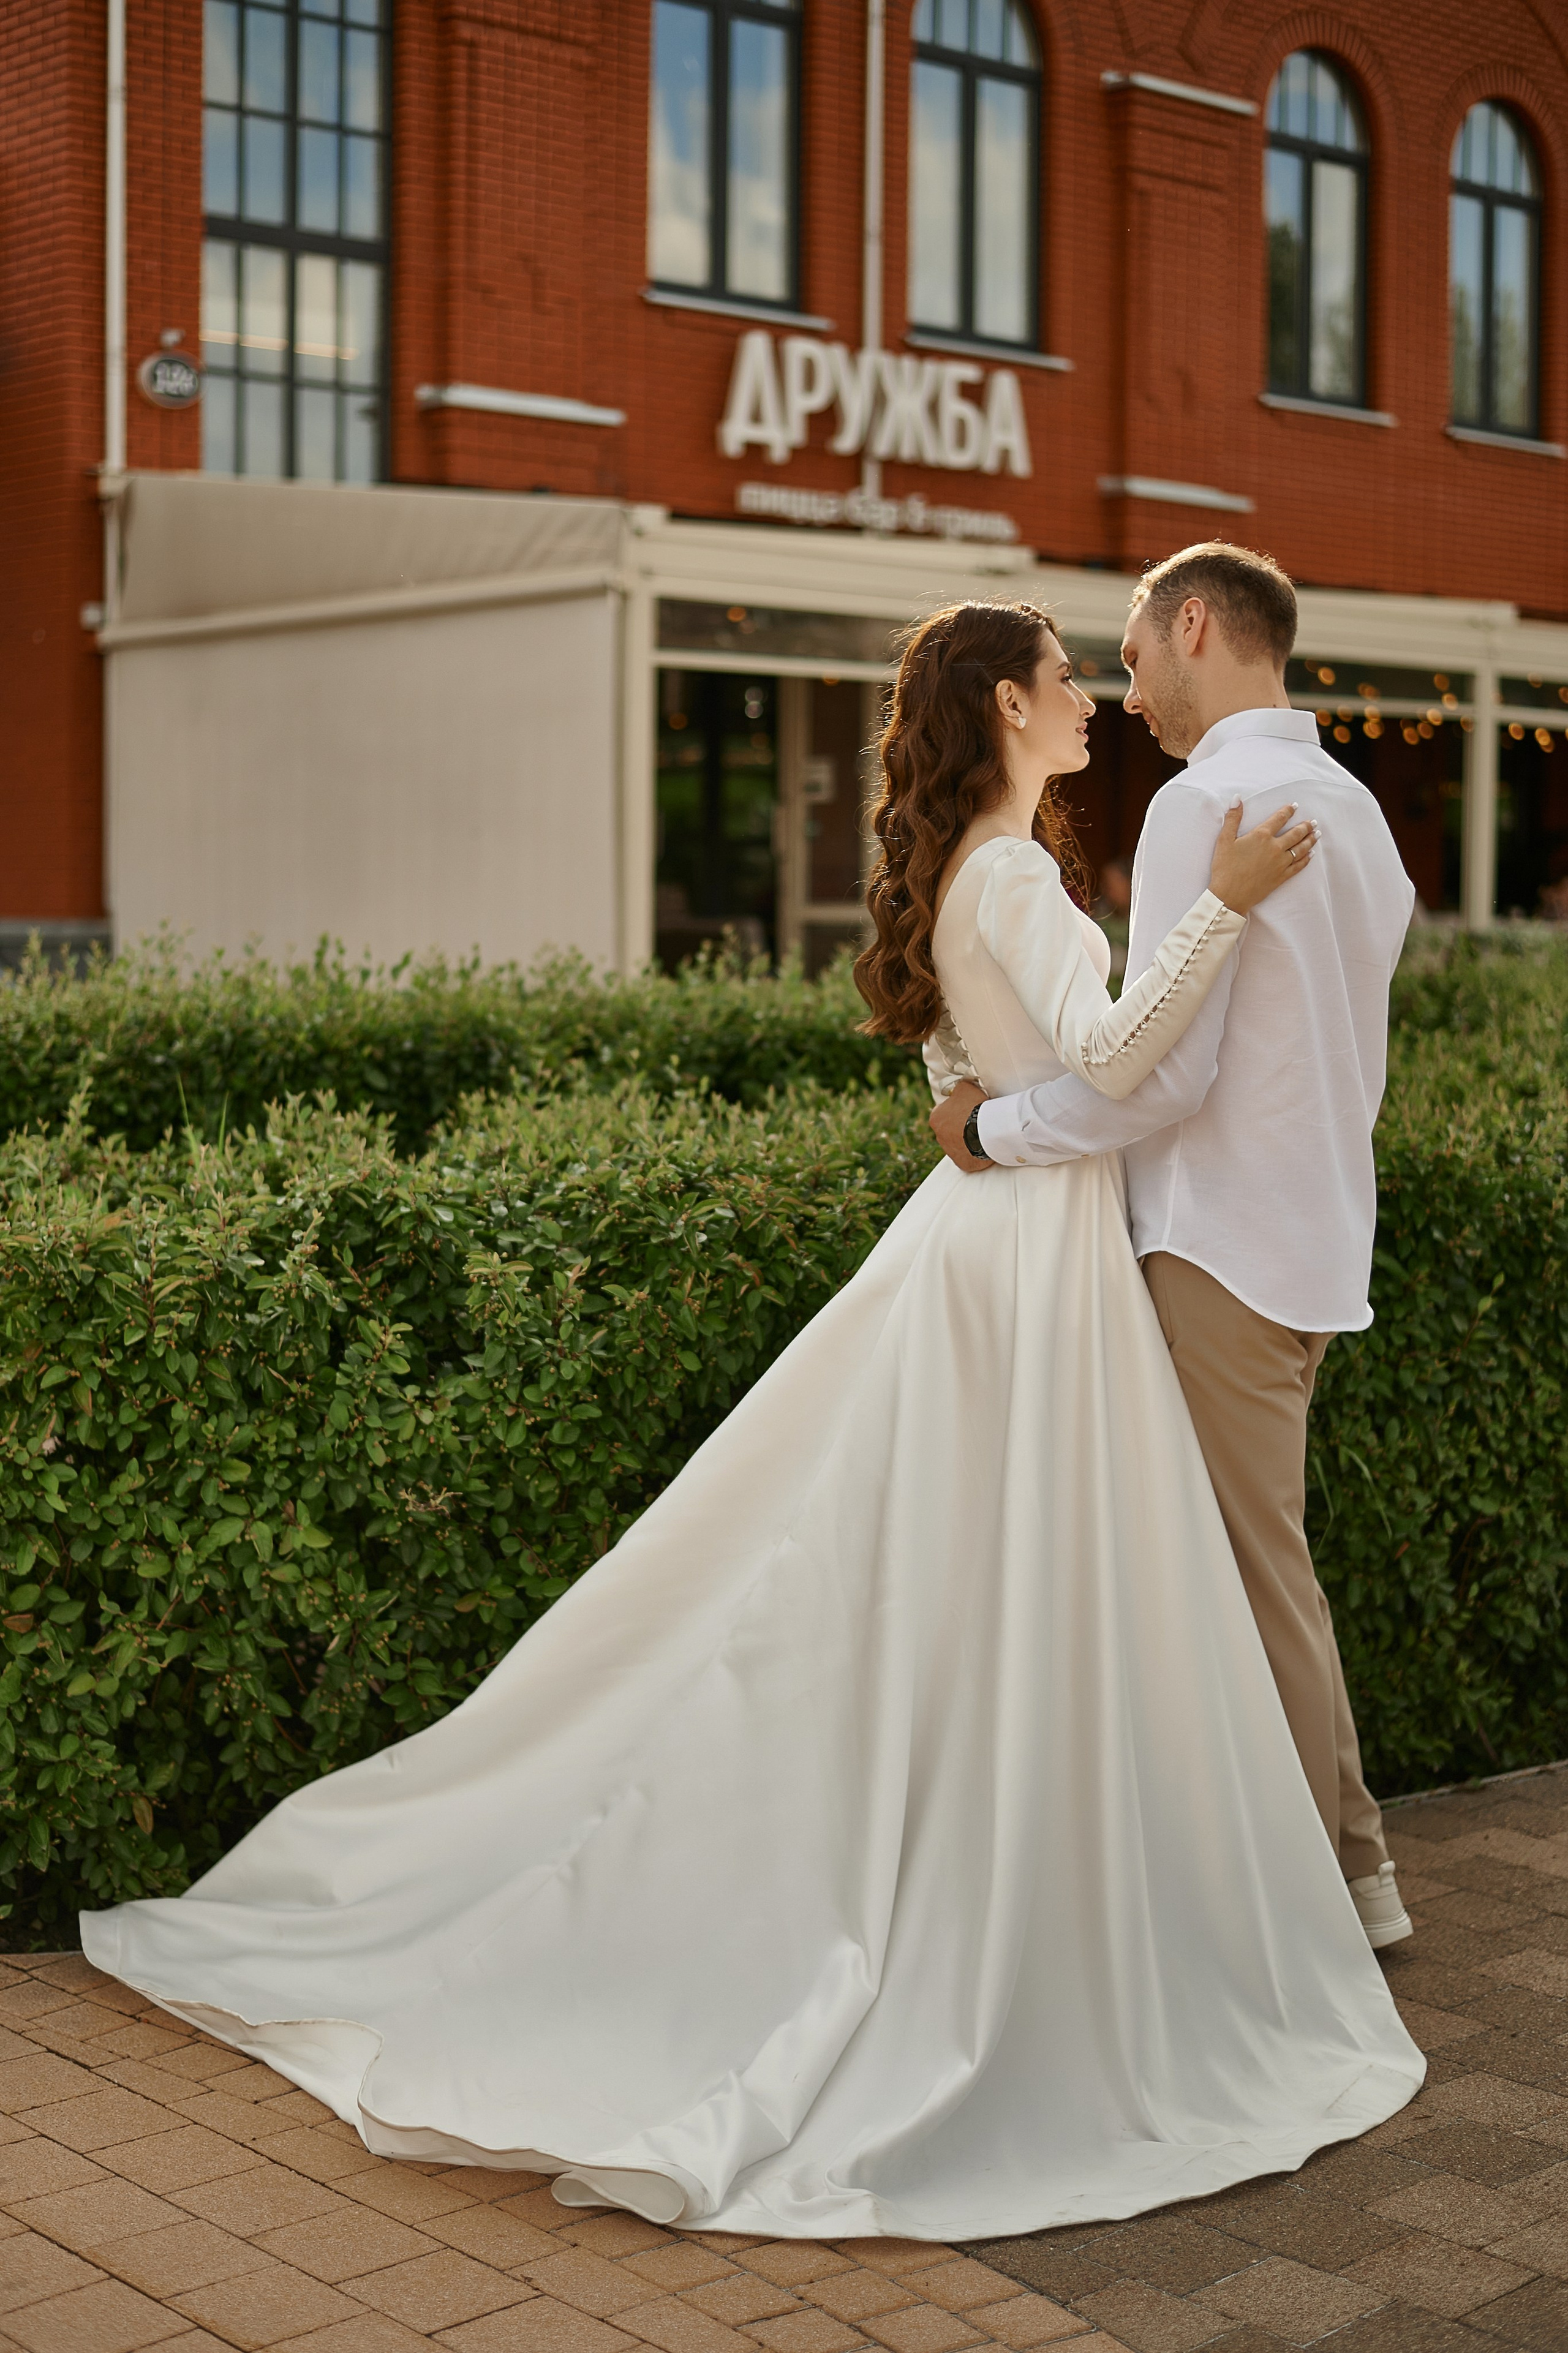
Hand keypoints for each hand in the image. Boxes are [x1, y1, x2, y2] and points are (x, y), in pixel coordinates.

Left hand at [930, 1080, 994, 1171]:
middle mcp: (939, 1136)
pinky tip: (983, 1145)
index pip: (943, 1112)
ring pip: (958, 1143)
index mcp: (936, 1118)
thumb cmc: (973, 1108)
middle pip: (950, 1129)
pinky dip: (974, 1152)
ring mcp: (949, 1151)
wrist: (985, 1131)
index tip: (967, 1108)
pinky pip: (967, 1156)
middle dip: (961, 1125)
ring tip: (982, 1133)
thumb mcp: (965, 1088)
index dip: (956, 1109)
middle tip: (976, 1121)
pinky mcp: (961, 1162)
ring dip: (967, 1139)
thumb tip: (958, 1089)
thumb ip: (958, 1088)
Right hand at [1208, 800, 1317, 914]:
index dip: (1288, 811)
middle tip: (1313, 822)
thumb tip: (1237, 798)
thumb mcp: (1224, 840)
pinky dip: (1306, 859)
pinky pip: (1298, 866)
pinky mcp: (1281, 877)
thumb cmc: (1224, 868)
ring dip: (1310, 840)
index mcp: (1261, 836)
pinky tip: (1311, 855)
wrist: (1229, 895)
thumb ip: (1232, 818)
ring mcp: (1280, 863)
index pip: (1279, 819)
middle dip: (1305, 826)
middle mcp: (1275, 848)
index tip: (1295, 806)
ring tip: (1316, 834)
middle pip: (1295, 834)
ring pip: (1300, 849)